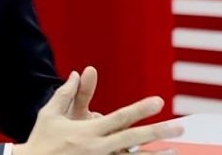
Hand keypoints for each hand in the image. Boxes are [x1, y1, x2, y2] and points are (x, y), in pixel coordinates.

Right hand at [13, 70, 183, 154]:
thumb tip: (76, 73)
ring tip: (174, 150)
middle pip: (134, 138)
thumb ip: (66, 93)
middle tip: (180, 127)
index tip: (159, 101)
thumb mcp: (50, 114)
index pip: (120, 118)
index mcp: (87, 131)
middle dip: (158, 132)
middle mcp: (97, 148)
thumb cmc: (41, 139)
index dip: (141, 109)